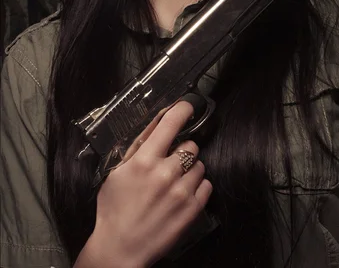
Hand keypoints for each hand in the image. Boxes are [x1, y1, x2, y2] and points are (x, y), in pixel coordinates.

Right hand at [74, 101, 211, 267]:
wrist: (120, 249)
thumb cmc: (114, 210)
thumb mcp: (117, 172)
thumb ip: (138, 146)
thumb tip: (157, 122)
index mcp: (144, 161)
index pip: (171, 123)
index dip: (182, 110)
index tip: (187, 107)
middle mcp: (165, 173)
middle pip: (190, 145)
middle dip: (182, 151)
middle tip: (170, 162)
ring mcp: (181, 192)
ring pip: (200, 165)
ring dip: (190, 170)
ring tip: (174, 183)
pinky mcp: (193, 209)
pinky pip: (207, 184)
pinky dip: (198, 187)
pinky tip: (182, 194)